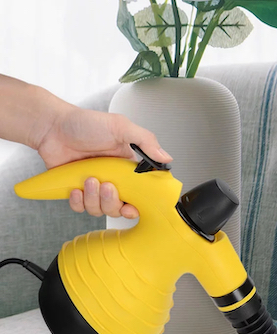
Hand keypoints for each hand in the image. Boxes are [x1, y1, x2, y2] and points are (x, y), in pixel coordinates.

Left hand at [38, 105, 171, 218]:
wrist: (52, 126)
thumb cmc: (84, 124)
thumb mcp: (121, 127)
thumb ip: (146, 141)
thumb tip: (166, 158)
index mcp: (127, 169)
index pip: (140, 194)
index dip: (139, 204)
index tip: (134, 205)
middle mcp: (113, 180)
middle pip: (120, 207)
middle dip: (113, 202)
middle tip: (107, 186)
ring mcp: (95, 187)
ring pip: (100, 209)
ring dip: (94, 199)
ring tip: (88, 180)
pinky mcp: (77, 191)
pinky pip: (81, 208)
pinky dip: (78, 201)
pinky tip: (76, 187)